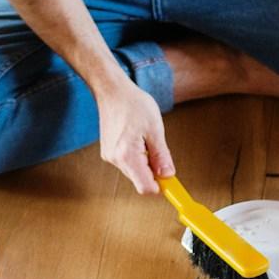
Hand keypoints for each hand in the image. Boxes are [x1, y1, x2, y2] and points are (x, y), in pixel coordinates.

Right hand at [93, 76, 174, 195]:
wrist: (112, 90)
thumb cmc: (132, 103)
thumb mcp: (155, 129)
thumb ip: (161, 155)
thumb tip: (168, 175)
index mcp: (127, 155)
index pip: (145, 187)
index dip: (160, 186)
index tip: (171, 182)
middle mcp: (115, 159)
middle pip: (140, 180)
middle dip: (153, 170)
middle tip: (159, 149)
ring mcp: (109, 156)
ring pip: (134, 171)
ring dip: (144, 161)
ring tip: (145, 137)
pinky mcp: (108, 152)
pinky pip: (127, 162)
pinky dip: (136, 156)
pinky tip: (136, 137)